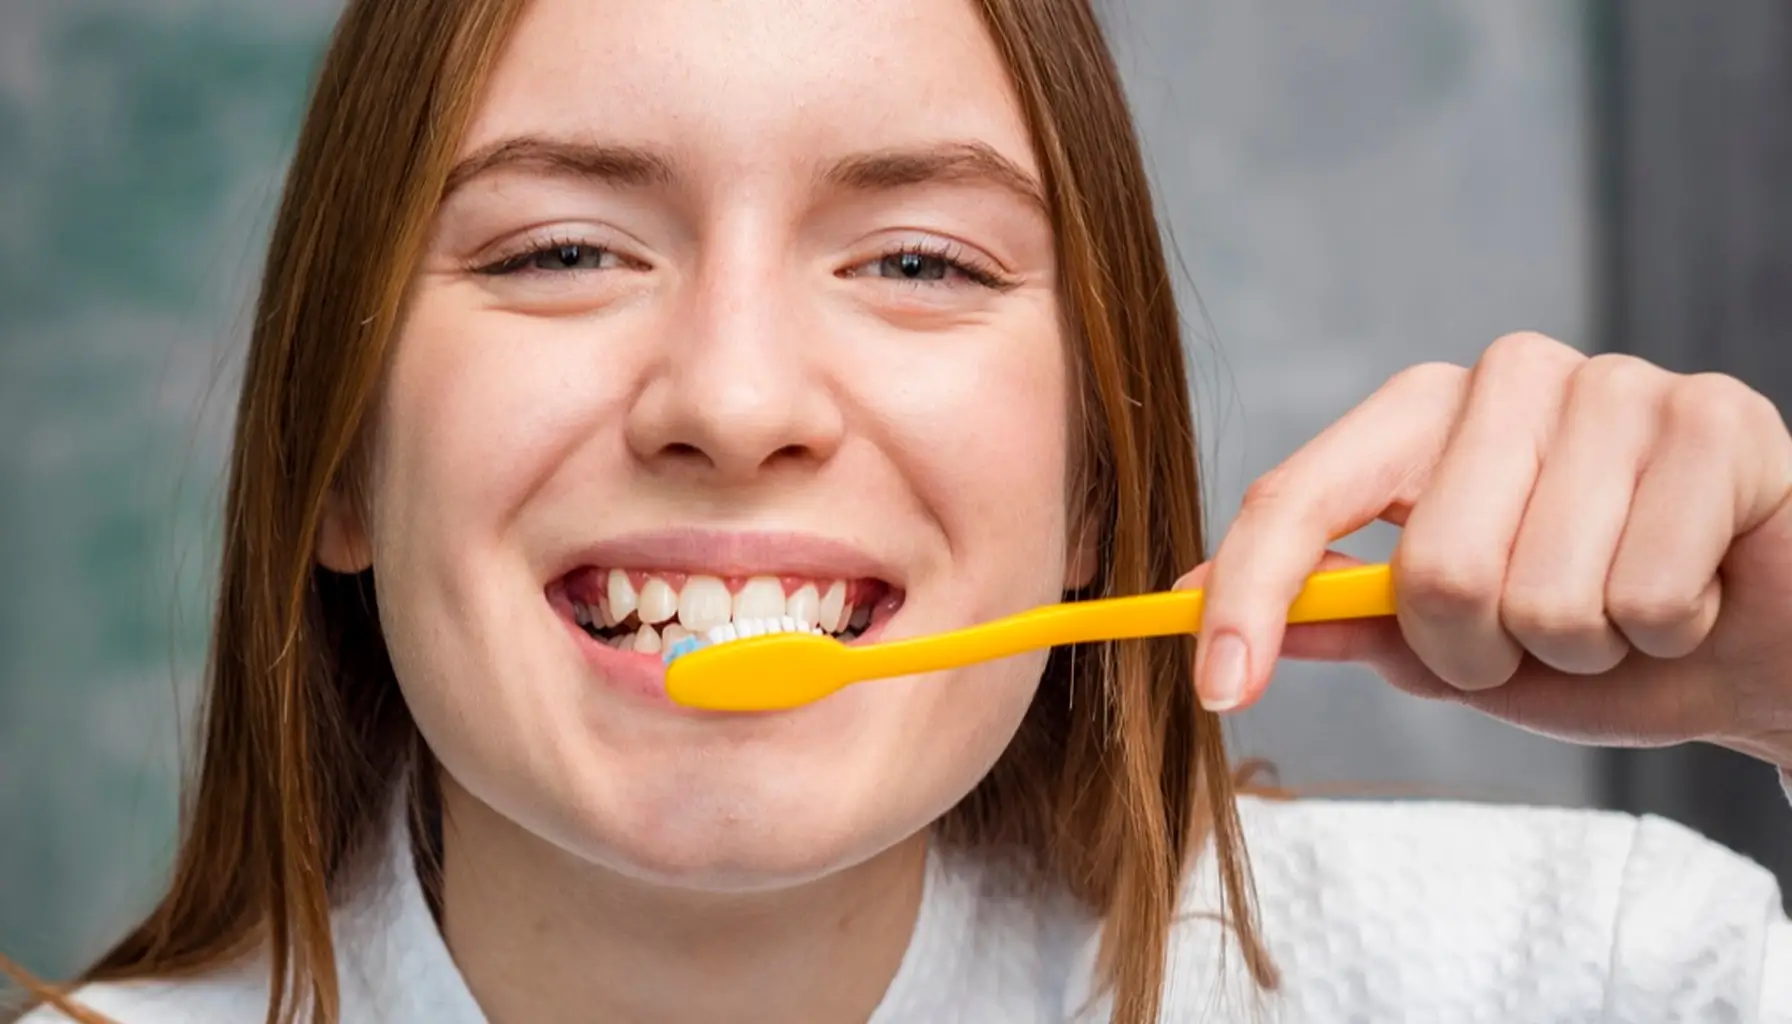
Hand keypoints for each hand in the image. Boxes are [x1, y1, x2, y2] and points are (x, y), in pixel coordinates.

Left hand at [1184, 332, 1791, 769]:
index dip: (1248, 597)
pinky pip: (1644, 591)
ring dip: (1580, 649)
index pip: (1298, 497)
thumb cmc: (1593, 637)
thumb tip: (1192, 598)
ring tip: (1622, 614)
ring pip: (1538, 593)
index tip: (1216, 690)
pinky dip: (1666, 631)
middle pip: (1432, 572)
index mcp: (1419, 416)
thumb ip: (1340, 614)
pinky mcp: (1715, 415)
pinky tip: (1695, 594)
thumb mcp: (1445, 643)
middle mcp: (1503, 378)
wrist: (1761, 648)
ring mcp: (1611, 384)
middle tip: (1540, 643)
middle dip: (1482, 655)